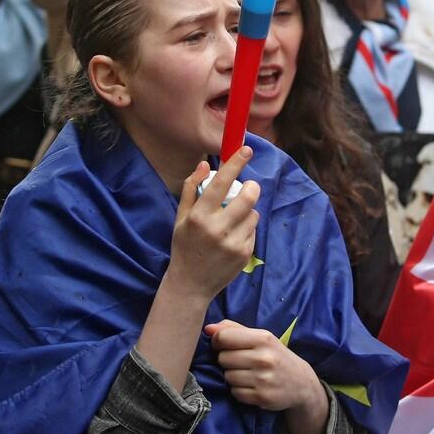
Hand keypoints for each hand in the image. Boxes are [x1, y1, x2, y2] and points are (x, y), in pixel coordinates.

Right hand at [166, 146, 260, 301]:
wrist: (190, 284)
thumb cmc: (184, 247)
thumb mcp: (180, 218)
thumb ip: (191, 189)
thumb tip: (204, 164)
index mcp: (199, 217)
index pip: (221, 183)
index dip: (235, 163)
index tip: (246, 149)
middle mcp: (217, 229)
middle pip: (248, 197)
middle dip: (252, 187)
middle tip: (248, 187)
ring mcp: (233, 243)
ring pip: (254, 213)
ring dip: (248, 211)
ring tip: (233, 220)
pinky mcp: (244, 254)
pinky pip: (253, 230)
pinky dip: (247, 229)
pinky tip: (233, 238)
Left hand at [204, 318, 320, 412]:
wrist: (301, 383)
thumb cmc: (275, 355)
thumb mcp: (260, 337)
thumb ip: (233, 329)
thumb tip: (208, 329)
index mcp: (262, 338)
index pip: (223, 337)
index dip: (217, 342)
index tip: (223, 345)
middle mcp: (264, 358)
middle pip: (223, 358)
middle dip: (226, 360)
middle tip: (239, 361)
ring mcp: (263, 379)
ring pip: (227, 376)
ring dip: (232, 376)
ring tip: (246, 374)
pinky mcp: (262, 398)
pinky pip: (235, 392)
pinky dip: (239, 390)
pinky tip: (251, 385)